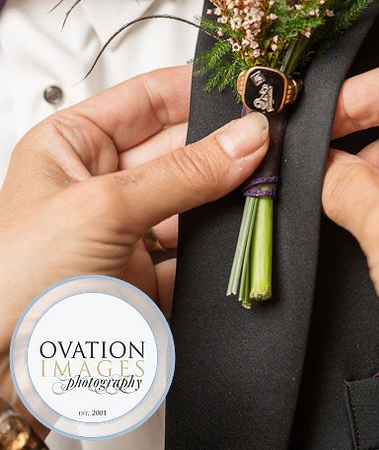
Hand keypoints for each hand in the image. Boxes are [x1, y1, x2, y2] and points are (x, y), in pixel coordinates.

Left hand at [0, 64, 268, 431]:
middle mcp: (99, 184)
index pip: (147, 98)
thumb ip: (181, 173)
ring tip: (263, 184)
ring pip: (194, 200)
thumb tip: (243, 140)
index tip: (245, 88)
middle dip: (221, 145)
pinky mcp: (145, 277)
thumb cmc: (11, 283)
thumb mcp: (100, 209)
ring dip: (228, 196)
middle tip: (266, 139)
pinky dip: (224, 248)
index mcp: (71, 146)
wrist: (1, 378)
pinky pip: (197, 252)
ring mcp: (125, 232)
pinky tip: (244, 235)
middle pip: (177, 148)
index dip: (196, 90)